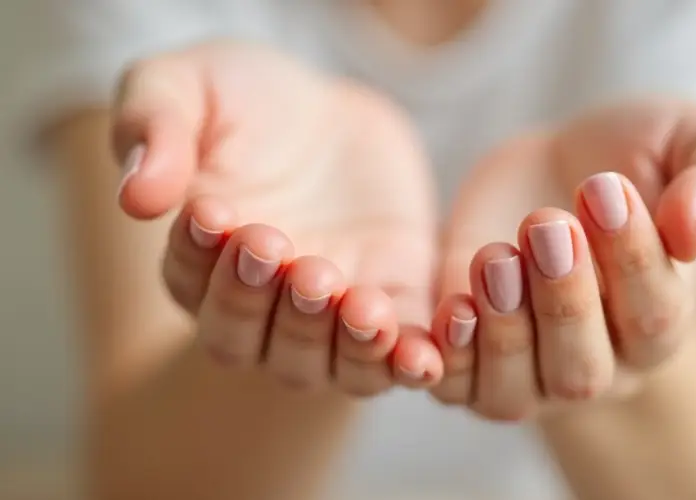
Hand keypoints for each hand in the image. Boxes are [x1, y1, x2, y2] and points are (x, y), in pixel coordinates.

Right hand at [113, 41, 442, 395]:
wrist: (332, 111)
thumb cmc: (245, 99)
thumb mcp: (189, 85)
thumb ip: (155, 127)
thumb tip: (137, 197)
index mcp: (200, 264)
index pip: (189, 282)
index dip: (200, 255)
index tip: (215, 211)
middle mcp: (258, 307)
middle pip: (249, 339)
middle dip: (263, 301)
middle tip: (281, 249)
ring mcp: (326, 317)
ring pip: (319, 364)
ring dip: (337, 343)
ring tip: (356, 304)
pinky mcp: (391, 305)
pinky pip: (396, 356)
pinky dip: (407, 363)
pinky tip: (423, 358)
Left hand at [429, 101, 695, 420]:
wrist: (554, 161)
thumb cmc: (635, 155)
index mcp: (659, 322)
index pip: (655, 318)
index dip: (633, 260)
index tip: (605, 187)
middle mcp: (596, 361)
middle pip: (583, 370)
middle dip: (564, 302)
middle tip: (546, 223)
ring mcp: (527, 367)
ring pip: (517, 391)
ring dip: (505, 330)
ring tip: (496, 258)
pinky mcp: (467, 353)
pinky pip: (458, 386)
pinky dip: (452, 359)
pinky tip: (454, 306)